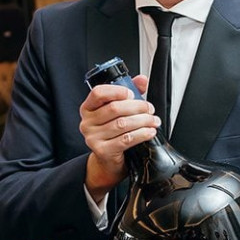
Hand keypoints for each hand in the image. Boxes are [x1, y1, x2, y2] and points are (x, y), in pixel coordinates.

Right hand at [81, 74, 157, 198]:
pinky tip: (149, 132)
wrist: (107, 160)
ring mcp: (93, 137)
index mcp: (88, 108)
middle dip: (138, 107)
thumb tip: (142, 79)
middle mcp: (87, 122)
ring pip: (122, 124)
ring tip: (153, 120)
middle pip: (115, 108)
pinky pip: (126, 139)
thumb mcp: (118, 111)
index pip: (98, 93)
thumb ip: (128, 93)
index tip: (132, 94)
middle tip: (150, 109)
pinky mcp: (102, 150)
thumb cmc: (112, 132)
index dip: (117, 91)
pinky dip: (141, 134)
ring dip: (143, 121)